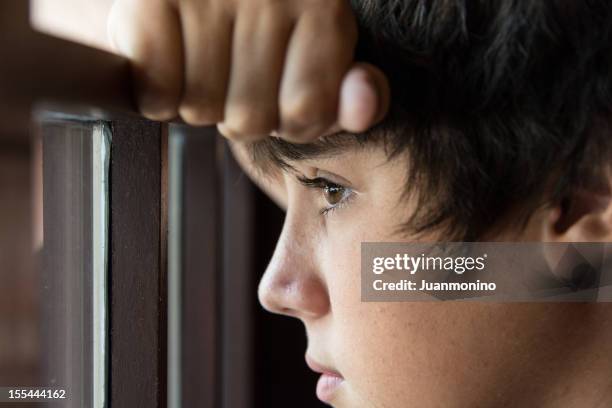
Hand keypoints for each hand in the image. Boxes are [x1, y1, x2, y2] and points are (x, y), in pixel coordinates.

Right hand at [108, 0, 389, 142]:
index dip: (285, 120)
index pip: (306, 115)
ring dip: (196, 103)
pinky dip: (157, 96)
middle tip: (230, 76)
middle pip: (250, 119)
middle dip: (237, 112)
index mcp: (322, 5)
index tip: (276, 91)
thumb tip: (365, 108)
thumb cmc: (257, 36)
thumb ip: (345, 99)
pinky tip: (167, 61)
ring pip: (202, 110)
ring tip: (198, 64)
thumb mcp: (315, 66)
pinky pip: (156, 96)